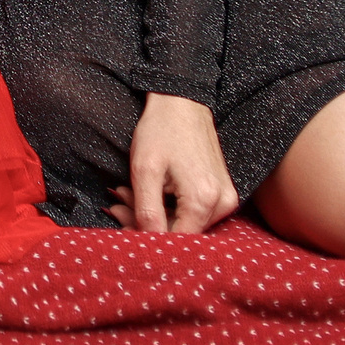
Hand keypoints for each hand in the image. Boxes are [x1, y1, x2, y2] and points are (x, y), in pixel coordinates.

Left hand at [110, 91, 241, 232]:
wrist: (182, 102)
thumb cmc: (160, 130)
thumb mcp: (144, 170)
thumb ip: (147, 211)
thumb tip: (147, 243)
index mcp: (204, 200)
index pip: (174, 240)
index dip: (145, 236)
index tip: (120, 220)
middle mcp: (223, 204)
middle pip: (180, 233)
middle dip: (144, 222)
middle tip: (118, 204)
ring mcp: (227, 199)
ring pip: (185, 224)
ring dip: (154, 214)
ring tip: (129, 193)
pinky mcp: (224, 193)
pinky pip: (194, 213)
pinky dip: (168, 207)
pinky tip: (150, 191)